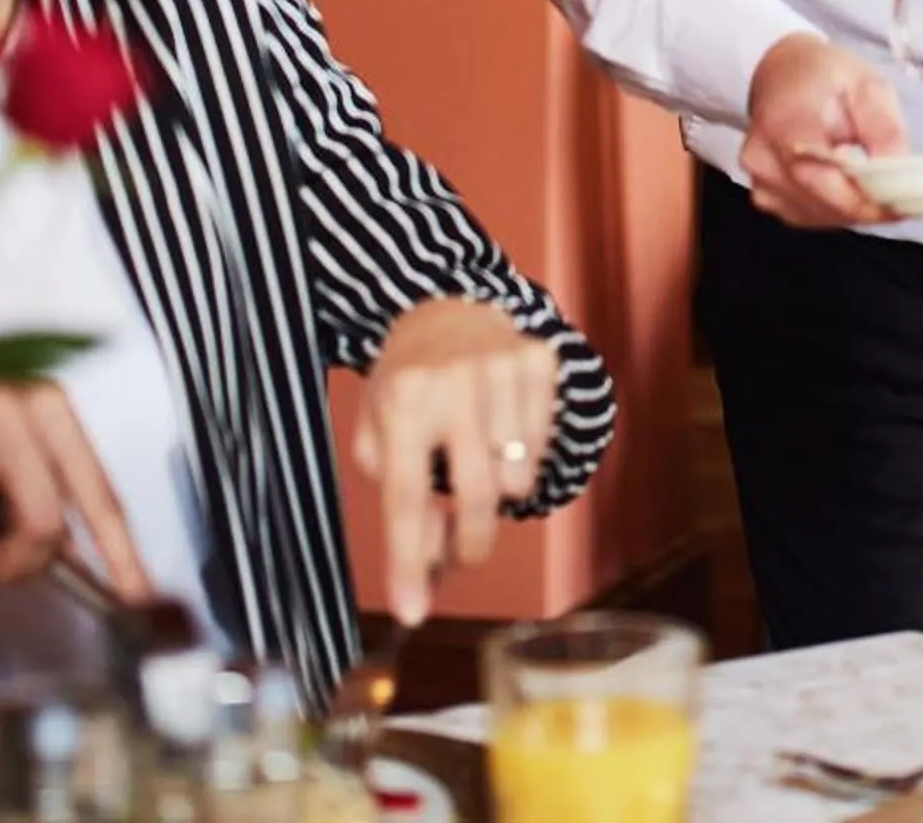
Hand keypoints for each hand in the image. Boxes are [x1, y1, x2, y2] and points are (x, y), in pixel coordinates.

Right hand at [0, 379, 150, 597]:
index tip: (135, 594)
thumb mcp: (18, 437)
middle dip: (21, 559)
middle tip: (1, 556)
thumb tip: (74, 554)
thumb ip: (49, 489)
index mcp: (49, 405)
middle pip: (42, 527)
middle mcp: (10, 410)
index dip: (119, 551)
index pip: (97, 491)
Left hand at [352, 296, 561, 626]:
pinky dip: (520, 460)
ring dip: (495, 491)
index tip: (411, 612)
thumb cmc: (406, 390)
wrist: (448, 310)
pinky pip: (541, 449)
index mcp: (401, 399)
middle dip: (470, 543)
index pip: (404, 496)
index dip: (407, 561)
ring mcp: (503, 367)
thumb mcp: (381, 439)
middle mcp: (453, 380)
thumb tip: (431, 561)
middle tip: (461, 554)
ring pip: (515, 478)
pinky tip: (499, 433)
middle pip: (473, 496)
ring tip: (474, 461)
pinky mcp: (540, 362)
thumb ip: (401, 502)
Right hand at [740, 32, 904, 227]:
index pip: (818, 174)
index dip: (859, 198)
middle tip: (902, 202)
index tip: (897, 207)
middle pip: (819, 200)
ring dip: (852, 210)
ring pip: (816, 214)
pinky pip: (807, 215)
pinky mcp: (765, 195)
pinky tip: (848, 188)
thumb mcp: (867, 84)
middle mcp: (763, 154)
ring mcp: (760, 178)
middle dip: (865, 208)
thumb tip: (896, 174)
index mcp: (784, 119)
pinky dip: (835, 210)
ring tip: (877, 188)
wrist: (782, 73)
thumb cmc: (825, 76)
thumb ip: (884, 128)